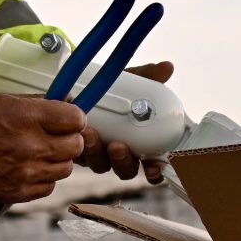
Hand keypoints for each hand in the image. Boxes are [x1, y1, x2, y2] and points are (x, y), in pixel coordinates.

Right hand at [0, 94, 86, 203]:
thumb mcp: (1, 100)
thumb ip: (37, 102)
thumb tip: (65, 101)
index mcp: (26, 117)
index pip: (76, 119)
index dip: (73, 117)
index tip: (66, 118)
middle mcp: (30, 146)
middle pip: (76, 146)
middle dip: (69, 138)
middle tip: (54, 135)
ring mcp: (24, 172)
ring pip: (66, 168)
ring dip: (58, 159)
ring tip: (39, 152)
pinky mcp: (16, 192)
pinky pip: (49, 187)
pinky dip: (44, 178)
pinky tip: (29, 167)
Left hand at [78, 61, 173, 184]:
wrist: (79, 85)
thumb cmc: (112, 88)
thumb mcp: (130, 80)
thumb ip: (148, 76)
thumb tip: (166, 67)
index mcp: (140, 143)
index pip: (152, 167)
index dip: (155, 172)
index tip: (153, 167)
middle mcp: (120, 153)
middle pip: (126, 170)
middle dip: (122, 161)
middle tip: (117, 146)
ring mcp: (97, 154)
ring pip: (100, 165)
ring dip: (96, 152)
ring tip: (91, 133)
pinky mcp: (75, 151)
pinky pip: (76, 157)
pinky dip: (76, 144)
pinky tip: (74, 128)